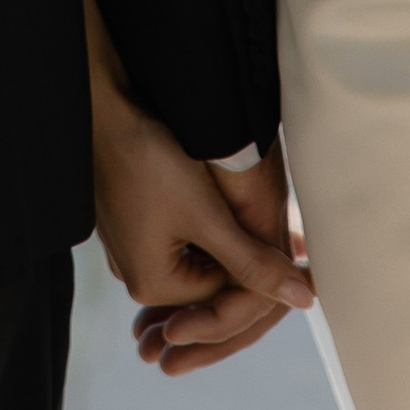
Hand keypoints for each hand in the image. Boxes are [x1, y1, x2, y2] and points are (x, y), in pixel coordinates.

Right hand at [130, 144, 309, 372]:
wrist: (104, 109)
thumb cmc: (151, 161)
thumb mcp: (209, 217)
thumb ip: (255, 263)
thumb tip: (304, 299)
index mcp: (152, 284)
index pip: (223, 295)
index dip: (260, 272)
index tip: (292, 245)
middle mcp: (136, 274)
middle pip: (208, 278)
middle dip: (244, 259)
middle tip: (286, 231)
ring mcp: (130, 247)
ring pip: (195, 253)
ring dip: (226, 239)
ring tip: (256, 212)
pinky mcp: (129, 221)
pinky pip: (177, 234)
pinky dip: (202, 223)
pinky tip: (221, 198)